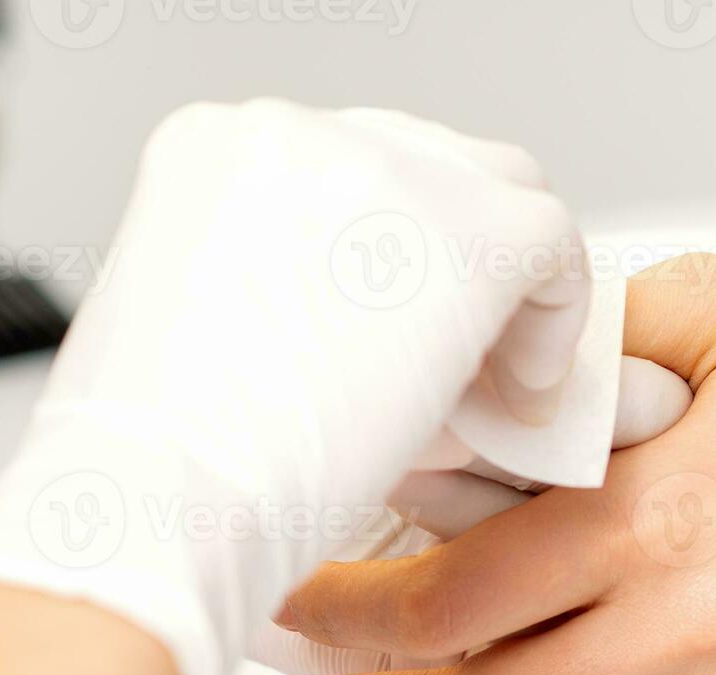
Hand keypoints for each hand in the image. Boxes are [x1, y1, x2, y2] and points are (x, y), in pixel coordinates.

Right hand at [0, 100, 591, 674]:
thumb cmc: (160, 466)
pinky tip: (516, 402)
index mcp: (217, 148)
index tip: (410, 335)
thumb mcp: (205, 339)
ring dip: (505, 297)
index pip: (351, 173)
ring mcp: (386, 167)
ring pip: (499, 198)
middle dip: (456, 266)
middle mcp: (296, 131)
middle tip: (464, 367)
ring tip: (491, 393)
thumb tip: (388, 331)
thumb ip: (290, 298)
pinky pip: (554, 249)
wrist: (160, 501)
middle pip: (429, 169)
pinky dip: (552, 326)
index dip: (398, 259)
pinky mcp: (470, 228)